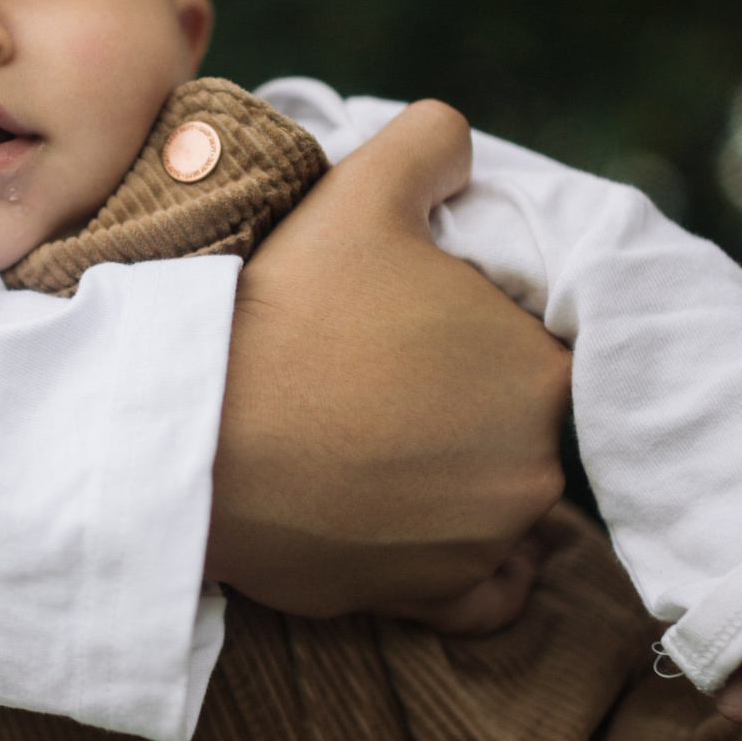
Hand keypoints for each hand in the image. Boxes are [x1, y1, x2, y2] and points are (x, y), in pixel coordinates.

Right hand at [205, 100, 572, 633]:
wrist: (198, 440)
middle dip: (473, 410)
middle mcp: (535, 464)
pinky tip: (421, 528)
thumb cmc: (285, 313)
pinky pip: (488, 595)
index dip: (485, 336)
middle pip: (524, 430)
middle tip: (390, 387)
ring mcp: (487, 541)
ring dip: (462, 485)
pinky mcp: (435, 598)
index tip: (423, 333)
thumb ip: (432, 142)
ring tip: (380, 452)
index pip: (543, 350)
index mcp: (539, 366)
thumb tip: (461, 144)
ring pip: (503, 506)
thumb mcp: (358, 192)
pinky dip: (470, 571)